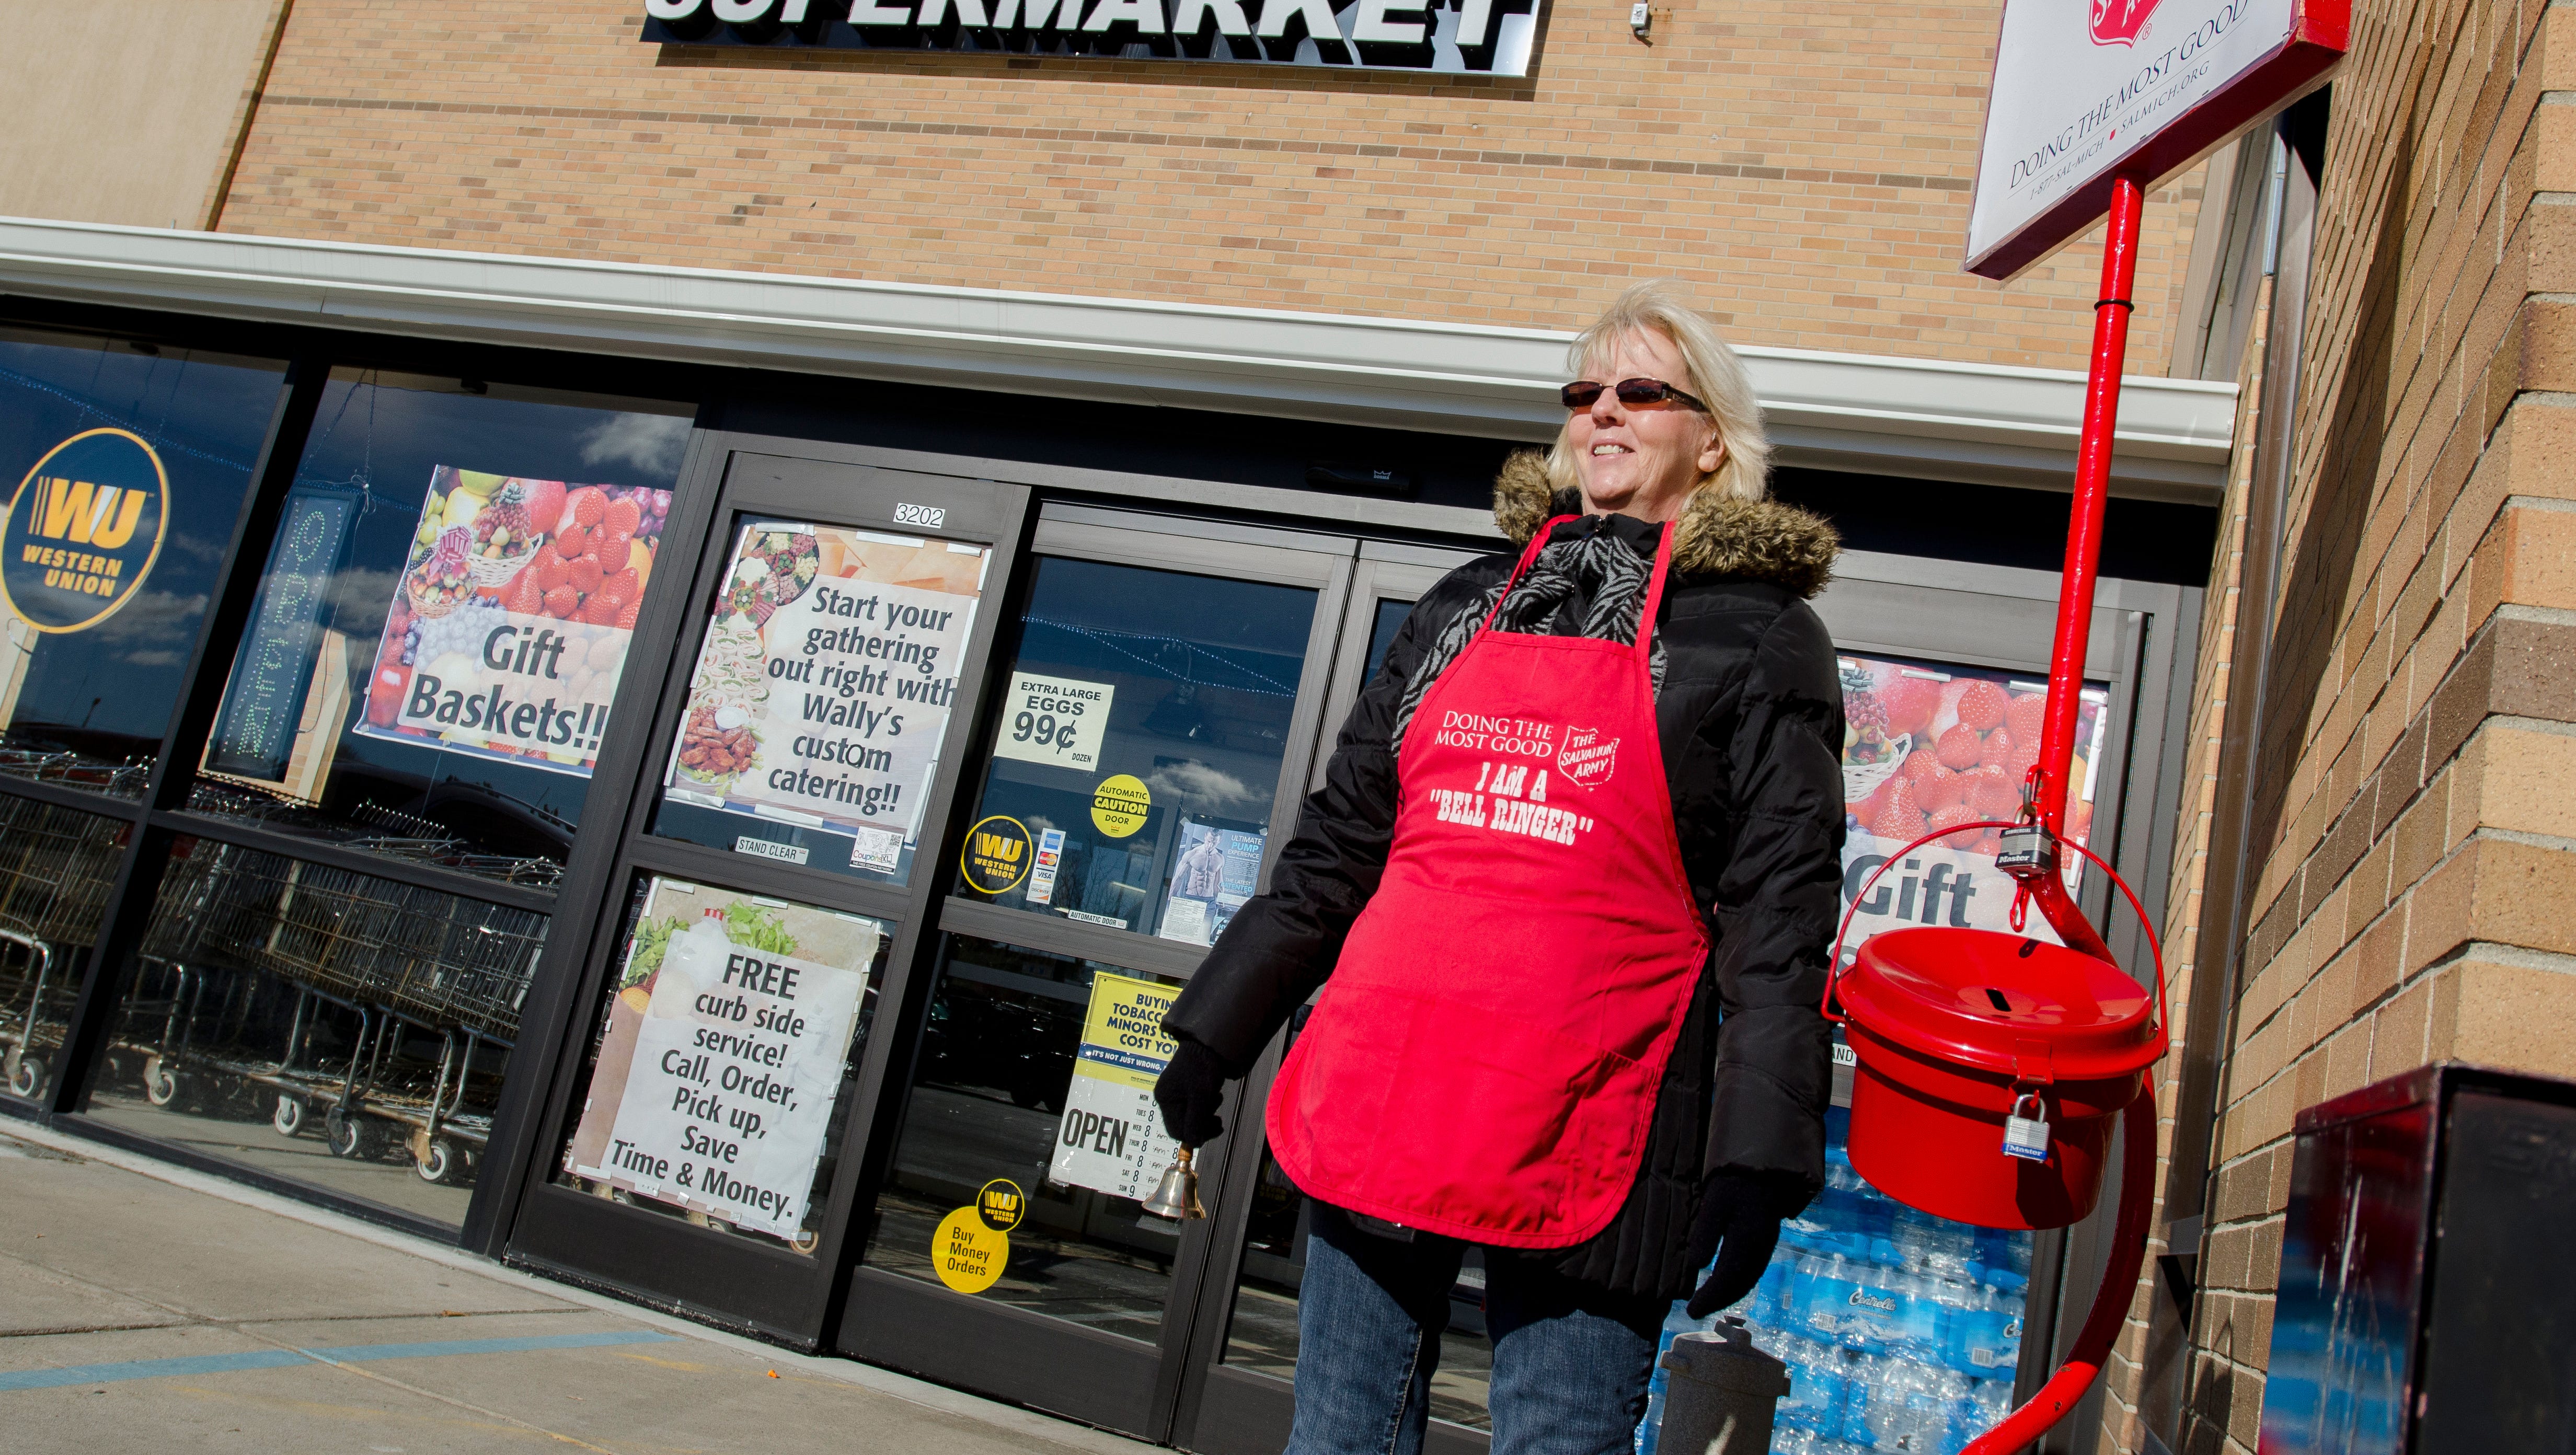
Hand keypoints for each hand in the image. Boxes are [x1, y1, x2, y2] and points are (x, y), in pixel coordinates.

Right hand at [1153, 1037, 1232, 1145]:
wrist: (1209, 1043)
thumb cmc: (1202, 1068)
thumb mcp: (1200, 1099)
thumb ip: (1196, 1123)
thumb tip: (1193, 1144)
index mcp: (1165, 1099)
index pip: (1176, 1131)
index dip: (1194, 1135)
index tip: (1213, 1130)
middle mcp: (1167, 1096)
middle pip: (1183, 1124)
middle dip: (1202, 1124)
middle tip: (1218, 1120)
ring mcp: (1175, 1091)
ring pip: (1191, 1115)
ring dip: (1206, 1113)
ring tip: (1215, 1098)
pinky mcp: (1185, 1086)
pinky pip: (1194, 1104)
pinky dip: (1205, 1104)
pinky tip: (1214, 1094)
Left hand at [1684, 1169, 1806, 1318]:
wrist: (1764, 1171)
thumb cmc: (1734, 1184)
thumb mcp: (1715, 1204)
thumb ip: (1706, 1234)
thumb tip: (1696, 1265)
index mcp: (1746, 1242)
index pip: (1725, 1280)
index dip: (1709, 1298)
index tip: (1691, 1311)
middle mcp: (1759, 1251)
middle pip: (1738, 1286)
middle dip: (1717, 1302)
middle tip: (1695, 1312)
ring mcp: (1766, 1248)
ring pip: (1747, 1281)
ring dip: (1728, 1296)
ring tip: (1708, 1303)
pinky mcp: (1766, 1244)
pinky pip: (1753, 1273)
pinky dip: (1738, 1285)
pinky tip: (1727, 1285)